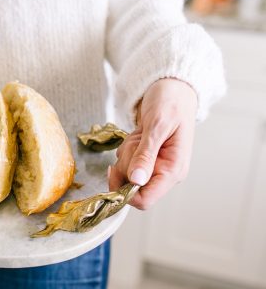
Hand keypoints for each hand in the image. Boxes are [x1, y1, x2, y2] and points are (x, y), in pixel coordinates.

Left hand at [109, 78, 197, 209]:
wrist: (173, 89)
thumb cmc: (171, 103)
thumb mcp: (157, 126)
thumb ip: (146, 154)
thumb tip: (137, 181)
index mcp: (173, 171)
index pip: (145, 200)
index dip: (125, 192)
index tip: (114, 169)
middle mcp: (165, 173)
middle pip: (130, 187)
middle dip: (123, 165)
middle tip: (134, 142)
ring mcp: (155, 167)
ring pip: (125, 175)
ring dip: (125, 154)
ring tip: (139, 135)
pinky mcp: (146, 160)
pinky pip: (125, 163)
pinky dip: (125, 149)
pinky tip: (138, 135)